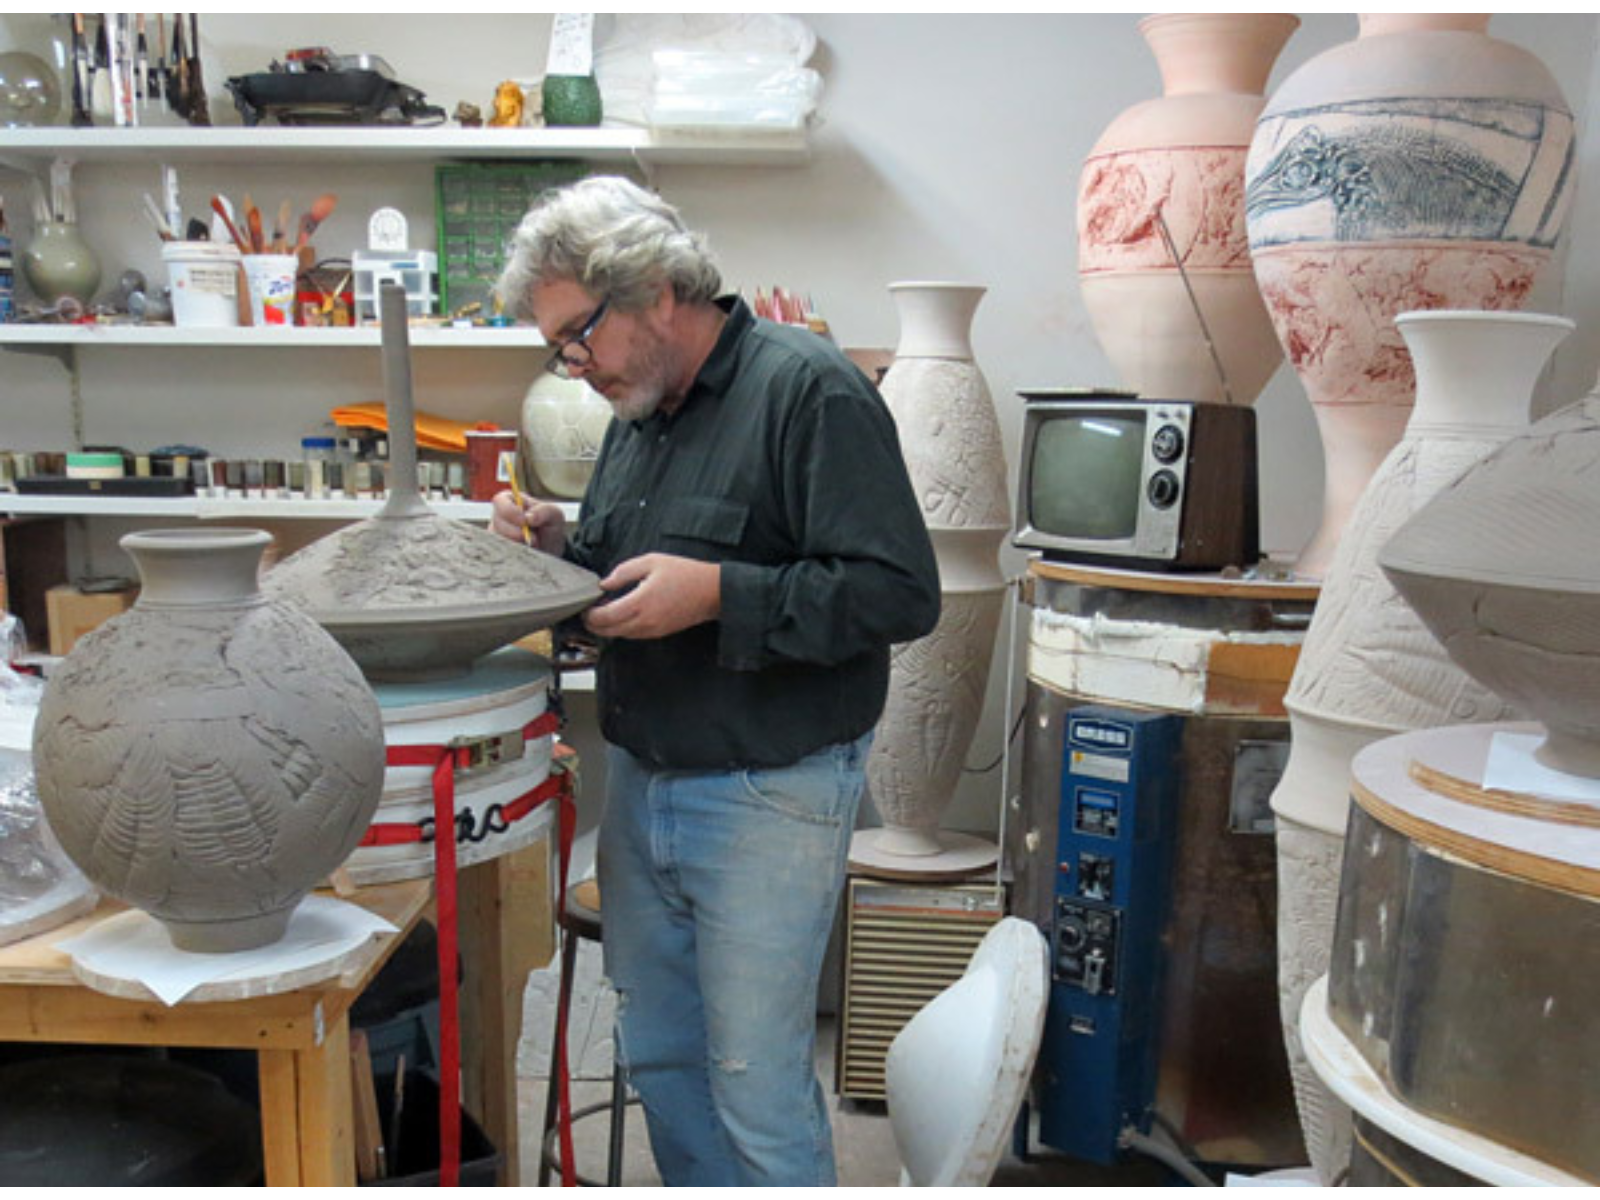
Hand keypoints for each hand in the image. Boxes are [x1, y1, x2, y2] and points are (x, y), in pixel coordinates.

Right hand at [489, 490, 565, 555]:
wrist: (551, 549)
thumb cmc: (550, 526)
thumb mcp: (554, 514)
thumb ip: (544, 511)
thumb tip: (529, 517)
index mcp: (511, 500)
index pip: (500, 501)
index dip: (510, 511)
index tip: (525, 522)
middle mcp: (499, 516)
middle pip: (497, 522)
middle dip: (515, 532)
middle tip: (534, 539)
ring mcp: (497, 533)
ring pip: (498, 539)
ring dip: (517, 544)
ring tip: (533, 546)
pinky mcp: (498, 549)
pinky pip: (500, 552)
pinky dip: (514, 553)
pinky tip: (526, 553)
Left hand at [584, 553, 720, 639]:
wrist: (712, 592)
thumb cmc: (685, 574)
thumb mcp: (652, 561)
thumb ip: (624, 571)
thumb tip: (604, 583)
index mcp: (640, 602)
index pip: (604, 617)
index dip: (590, 615)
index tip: (585, 606)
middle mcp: (644, 621)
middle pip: (608, 631)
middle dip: (594, 625)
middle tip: (587, 613)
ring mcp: (652, 630)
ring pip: (620, 635)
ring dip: (608, 627)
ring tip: (603, 612)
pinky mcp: (659, 633)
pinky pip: (633, 635)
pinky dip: (622, 628)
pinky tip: (622, 615)